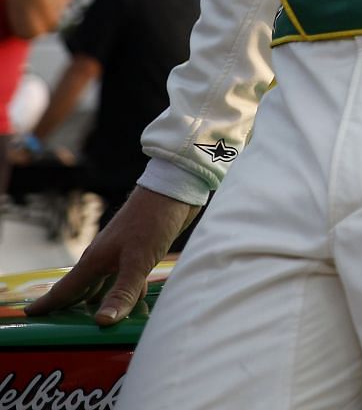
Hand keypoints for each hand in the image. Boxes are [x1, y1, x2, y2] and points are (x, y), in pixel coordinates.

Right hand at [23, 187, 197, 324]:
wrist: (176, 191)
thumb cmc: (152, 221)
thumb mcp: (138, 261)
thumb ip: (122, 292)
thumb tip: (102, 322)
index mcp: (95, 261)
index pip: (65, 288)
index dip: (48, 303)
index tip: (29, 314)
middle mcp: (104, 258)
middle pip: (82, 289)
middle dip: (71, 307)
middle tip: (59, 325)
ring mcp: (121, 254)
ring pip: (105, 285)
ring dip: (100, 302)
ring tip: (93, 322)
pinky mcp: (139, 253)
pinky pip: (125, 279)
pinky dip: (125, 293)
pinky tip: (133, 303)